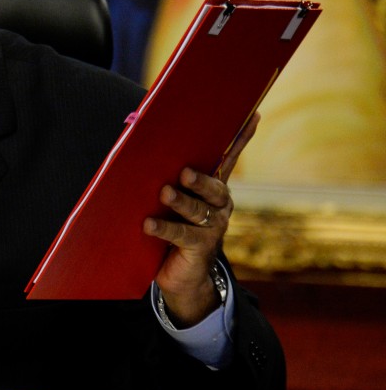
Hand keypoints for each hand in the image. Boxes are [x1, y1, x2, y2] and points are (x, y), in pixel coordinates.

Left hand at [143, 113, 259, 325]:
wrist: (182, 274)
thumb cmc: (171, 224)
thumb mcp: (169, 199)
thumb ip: (163, 174)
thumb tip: (135, 133)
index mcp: (213, 187)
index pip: (229, 158)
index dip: (242, 138)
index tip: (254, 114)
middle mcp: (218, 205)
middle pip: (214, 187)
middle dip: (200, 179)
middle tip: (184, 172)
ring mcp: (212, 227)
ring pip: (198, 210)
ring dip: (180, 202)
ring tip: (164, 194)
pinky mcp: (199, 247)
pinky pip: (181, 235)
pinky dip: (164, 228)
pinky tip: (148, 224)